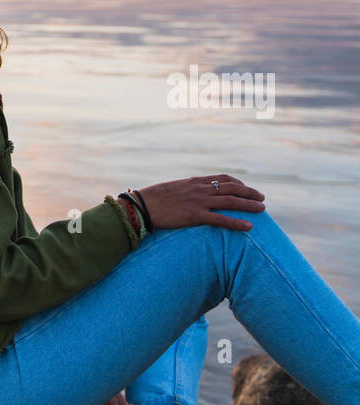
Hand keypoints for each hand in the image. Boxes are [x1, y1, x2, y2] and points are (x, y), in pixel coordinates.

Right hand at [137, 174, 265, 230]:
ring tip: (262, 209)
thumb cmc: (154, 199)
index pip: (222, 178)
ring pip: (230, 201)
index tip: (247, 188)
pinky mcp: (195, 215)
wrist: (142, 205)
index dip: (238, 183)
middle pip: (231, 188)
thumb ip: (186, 190)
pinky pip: (221, 219)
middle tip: (262, 198)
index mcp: (195, 181)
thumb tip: (191, 195)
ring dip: (248, 204)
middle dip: (249, 192)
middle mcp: (200, 188)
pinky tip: (248, 226)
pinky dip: (237, 222)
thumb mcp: (173, 189)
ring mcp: (199, 201)